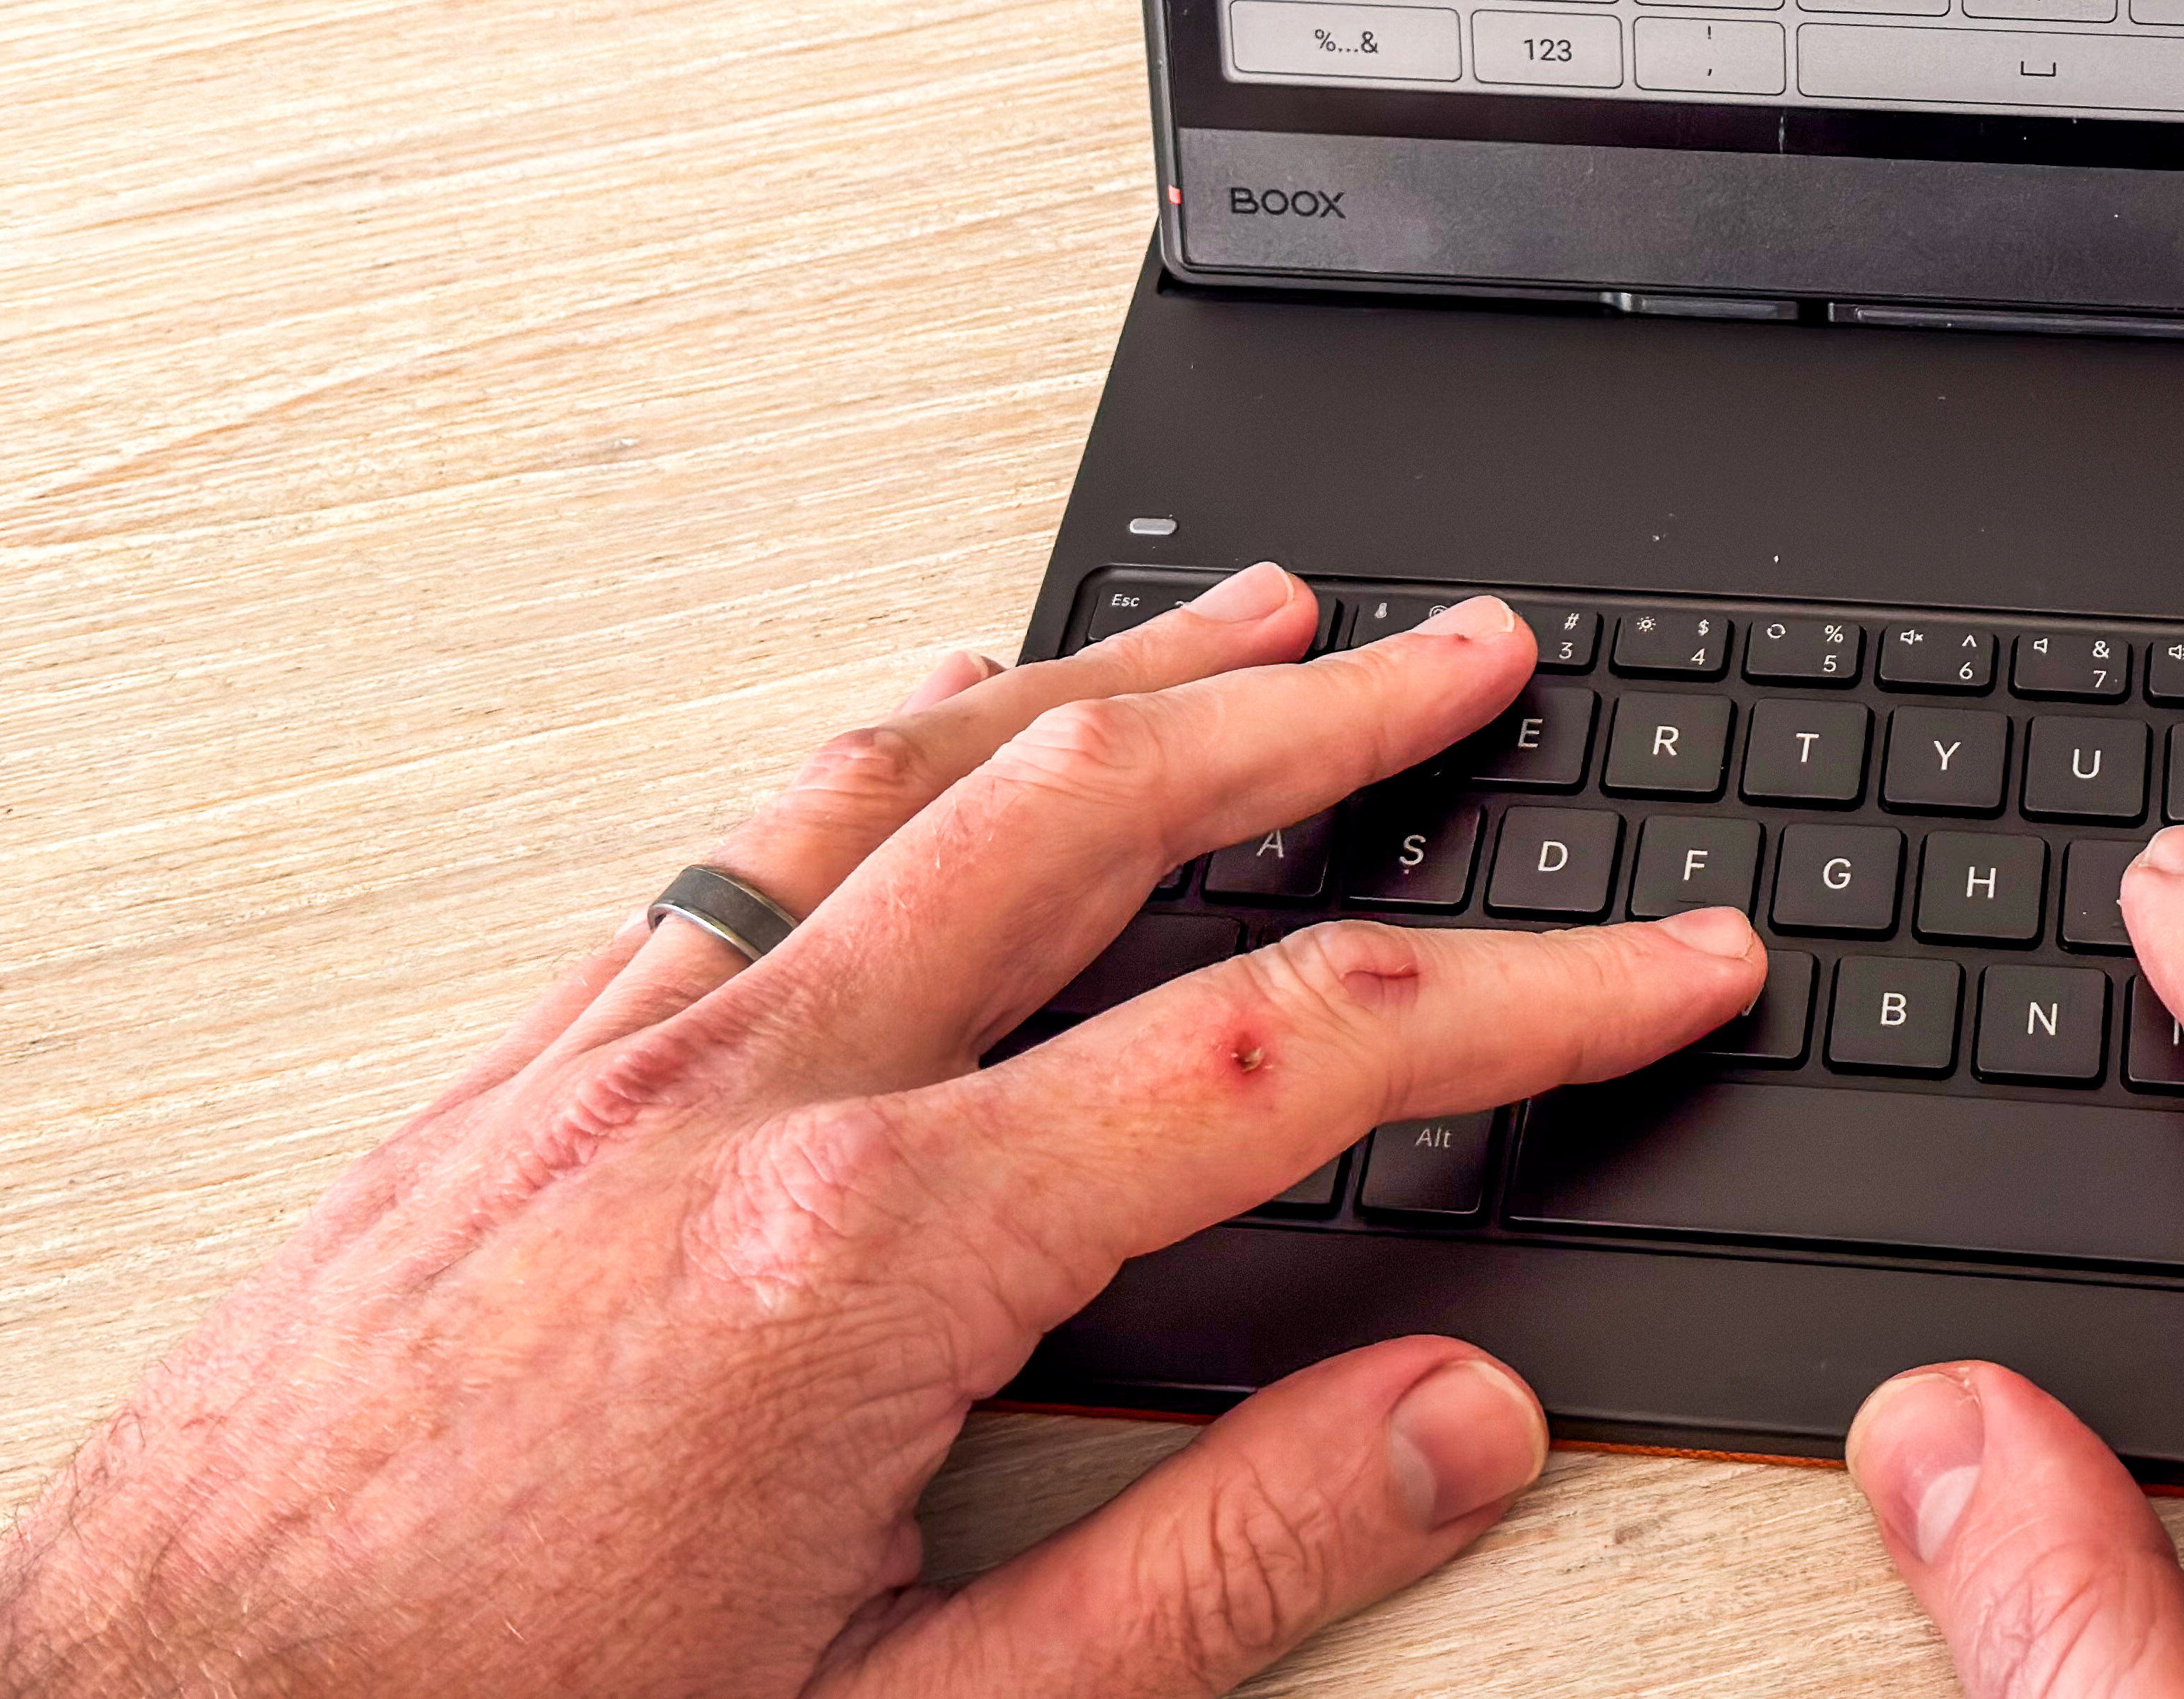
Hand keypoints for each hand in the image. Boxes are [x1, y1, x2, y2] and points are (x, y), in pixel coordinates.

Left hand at [0, 567, 1763, 1698]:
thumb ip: (1211, 1565)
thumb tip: (1449, 1424)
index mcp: (870, 1258)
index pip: (1294, 1054)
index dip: (1528, 993)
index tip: (1668, 958)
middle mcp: (741, 1096)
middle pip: (1100, 810)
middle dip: (1324, 711)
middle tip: (1474, 654)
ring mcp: (611, 1054)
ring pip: (908, 773)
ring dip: (1108, 677)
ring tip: (1253, 618)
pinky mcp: (515, 1071)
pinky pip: (743, 835)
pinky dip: (895, 750)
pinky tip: (944, 733)